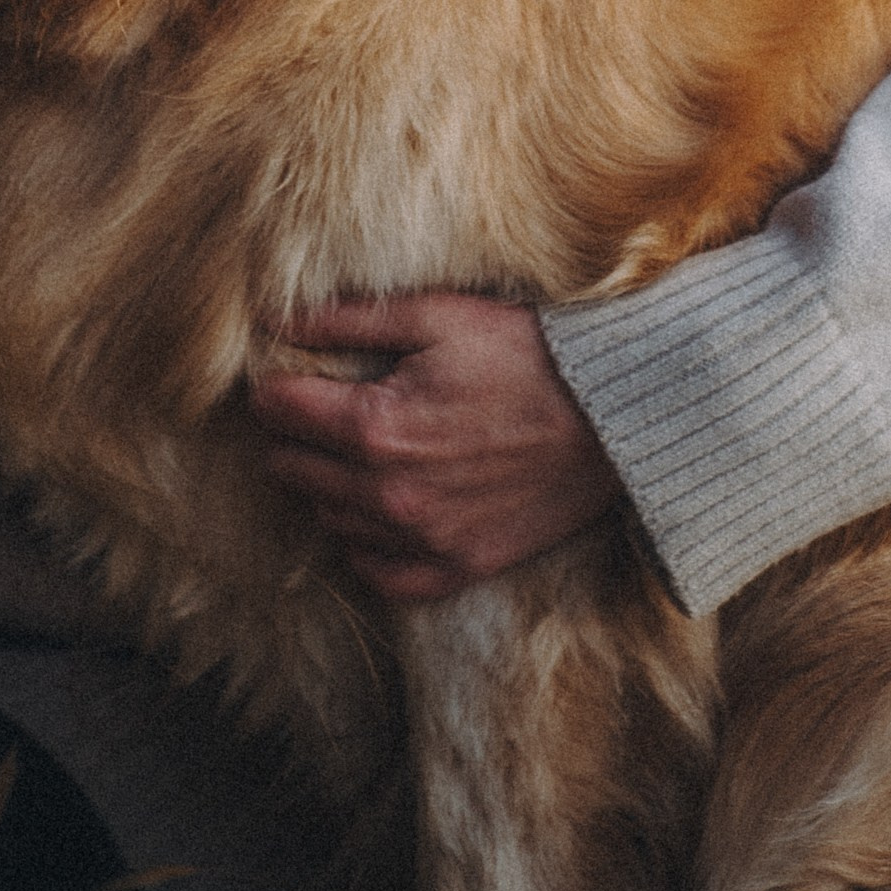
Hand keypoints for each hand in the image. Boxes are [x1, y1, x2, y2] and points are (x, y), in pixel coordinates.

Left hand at [248, 294, 622, 602]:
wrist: (616, 416)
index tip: (283, 374)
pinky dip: (365, 548)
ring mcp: (424, 538)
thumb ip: (347, 318)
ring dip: (326, 484)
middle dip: (294, 434)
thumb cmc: (529, 353)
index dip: (274, 387)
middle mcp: (389, 493)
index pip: (280, 412)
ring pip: (331, 520)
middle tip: (315, 407)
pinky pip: (382, 575)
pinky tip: (372, 517)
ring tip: (348, 451)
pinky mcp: (460, 565)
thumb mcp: (436, 315)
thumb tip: (275, 320)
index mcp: (375, 427)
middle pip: (294, 468)